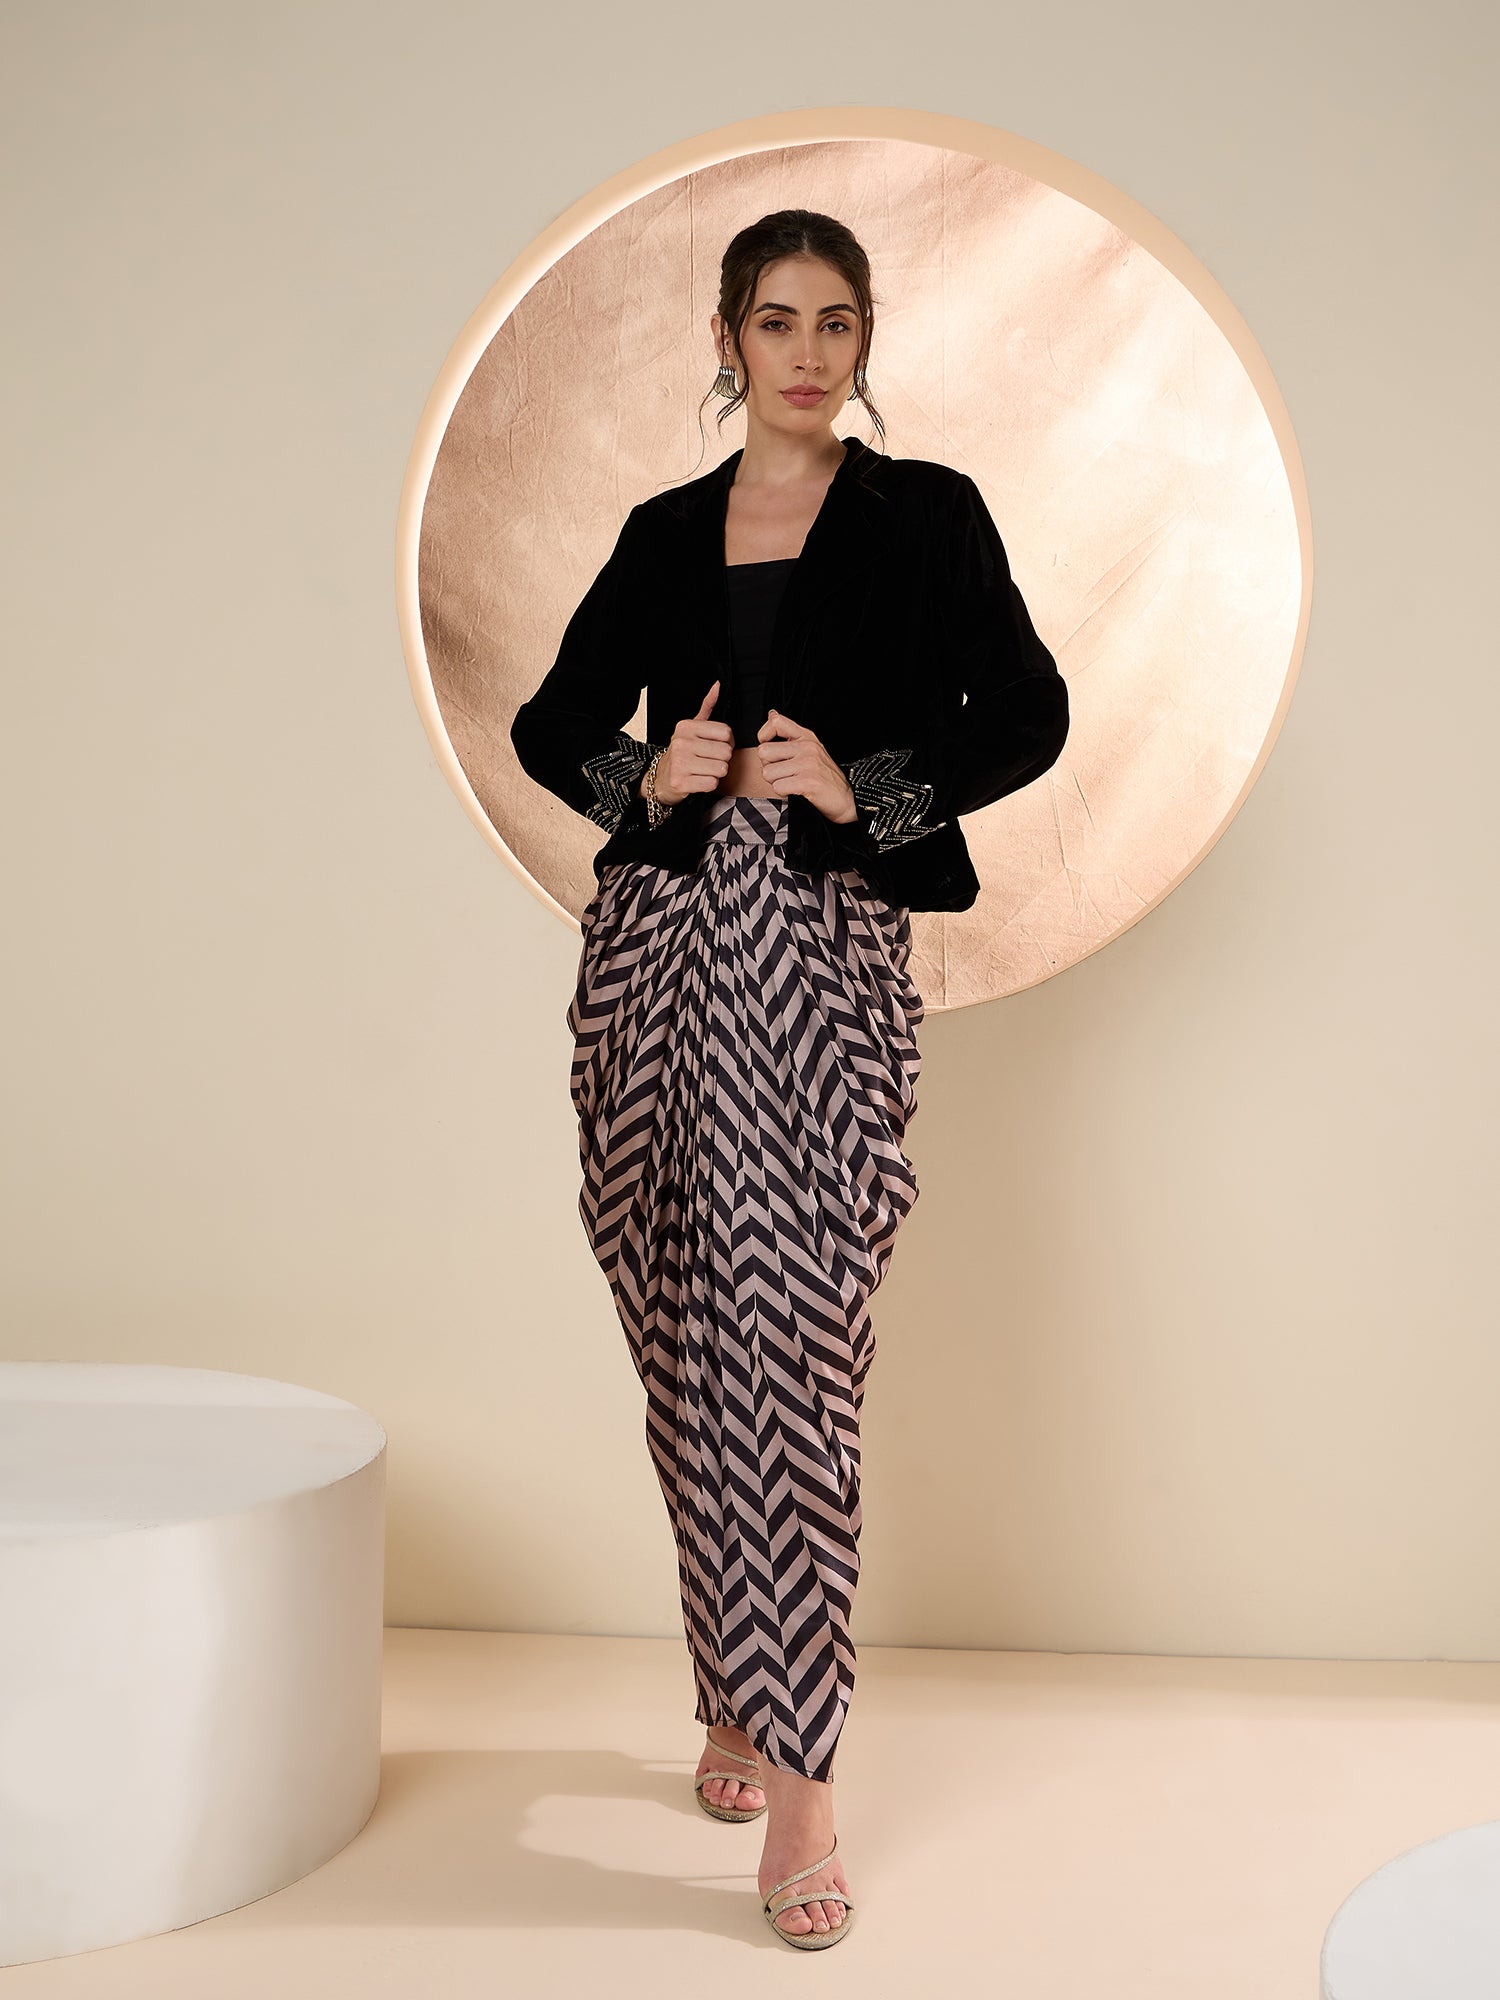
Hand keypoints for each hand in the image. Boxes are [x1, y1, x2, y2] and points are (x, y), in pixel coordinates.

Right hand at [649, 680, 733, 804]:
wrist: (660, 778)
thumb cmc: (683, 752)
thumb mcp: (692, 727)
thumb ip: (707, 706)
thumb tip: (718, 685)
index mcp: (686, 727)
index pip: (727, 733)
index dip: (727, 742)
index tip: (716, 746)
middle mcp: (681, 742)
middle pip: (726, 752)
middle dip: (722, 759)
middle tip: (709, 760)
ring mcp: (680, 763)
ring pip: (721, 769)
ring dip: (716, 772)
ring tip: (703, 770)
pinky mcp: (680, 783)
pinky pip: (712, 783)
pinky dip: (709, 784)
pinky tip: (698, 780)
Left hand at [756, 709, 857, 822]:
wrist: (847, 799)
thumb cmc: (826, 776)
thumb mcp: (811, 749)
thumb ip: (790, 734)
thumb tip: (771, 715)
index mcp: (806, 737)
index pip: (775, 722)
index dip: (764, 736)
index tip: (771, 749)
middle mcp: (807, 747)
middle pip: (763, 752)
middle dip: (768, 766)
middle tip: (783, 773)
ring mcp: (808, 763)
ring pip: (767, 772)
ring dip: (775, 781)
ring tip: (792, 782)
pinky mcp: (808, 781)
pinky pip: (777, 787)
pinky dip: (783, 792)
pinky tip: (796, 791)